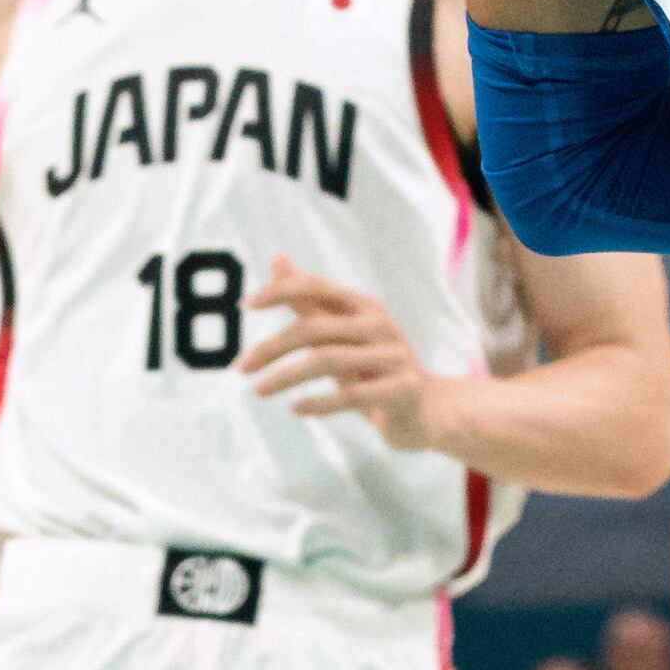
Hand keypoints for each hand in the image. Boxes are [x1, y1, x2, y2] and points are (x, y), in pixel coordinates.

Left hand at [242, 261, 447, 453]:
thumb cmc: (376, 368)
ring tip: (259, 391)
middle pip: (315, 328)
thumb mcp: (344, 333)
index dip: (281, 291)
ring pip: (328, 360)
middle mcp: (381, 326)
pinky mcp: (401, 389)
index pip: (318, 287)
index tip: (244, 304)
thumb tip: (277, 260)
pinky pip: (352, 395)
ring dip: (286, 376)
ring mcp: (394, 357)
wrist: (428, 408)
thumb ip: (310, 302)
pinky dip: (319, 403)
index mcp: (366, 308)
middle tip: (241, 367)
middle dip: (272, 347)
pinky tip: (297, 409)